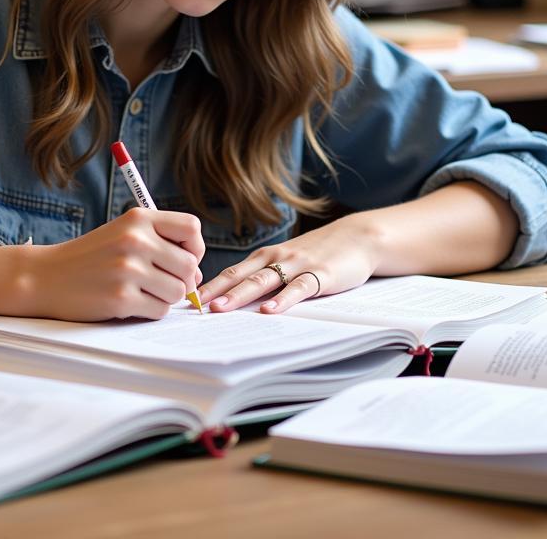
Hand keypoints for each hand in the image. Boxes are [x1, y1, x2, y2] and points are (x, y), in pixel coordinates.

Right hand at [10, 207, 203, 320]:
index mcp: (139, 218)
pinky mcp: (121, 298)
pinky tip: (131, 302)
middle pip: (189, 266)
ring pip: (178, 292)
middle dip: (182, 280)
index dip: (194, 247)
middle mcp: (136, 240)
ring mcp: (128, 269)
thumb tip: (197, 273)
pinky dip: (151, 311)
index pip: (192, 228)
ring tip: (143, 292)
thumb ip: (160, 243)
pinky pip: (160, 311)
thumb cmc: (90, 256)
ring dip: (166, 297)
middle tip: (162, 283)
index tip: (182, 258)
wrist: (46, 276)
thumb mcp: (123, 232)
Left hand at [197, 214, 377, 313]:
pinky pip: (299, 288)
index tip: (189, 300)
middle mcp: (277, 258)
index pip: (233, 272)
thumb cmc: (319, 253)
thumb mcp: (288, 261)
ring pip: (264, 280)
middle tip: (194, 306)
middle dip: (216, 291)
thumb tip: (236, 300)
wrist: (357, 237)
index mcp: (266, 257)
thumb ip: (267, 276)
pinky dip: (283, 299)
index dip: (211, 286)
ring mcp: (298, 265)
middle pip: (241, 275)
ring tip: (221, 309)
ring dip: (240, 294)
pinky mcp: (320, 274)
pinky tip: (270, 309)